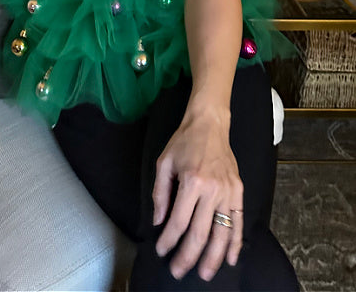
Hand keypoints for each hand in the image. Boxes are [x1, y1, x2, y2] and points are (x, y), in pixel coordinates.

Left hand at [153, 108, 242, 282]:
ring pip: (222, 233)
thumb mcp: (164, 163)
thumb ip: (160, 193)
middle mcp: (212, 190)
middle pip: (200, 232)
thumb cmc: (184, 142)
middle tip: (178, 271)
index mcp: (191, 181)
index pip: (178, 221)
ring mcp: (229, 192)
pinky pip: (239, 221)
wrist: (210, 124)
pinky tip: (231, 259)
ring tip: (204, 274)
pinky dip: (236, 243)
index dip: (168, 240)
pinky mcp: (239, 192)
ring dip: (213, 257)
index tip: (161, 252)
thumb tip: (159, 222)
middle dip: (188, 256)